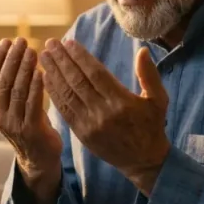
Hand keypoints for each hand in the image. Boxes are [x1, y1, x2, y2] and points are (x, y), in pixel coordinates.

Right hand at [0, 38, 62, 201]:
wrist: (38, 157)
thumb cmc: (25, 122)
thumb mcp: (8, 102)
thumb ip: (0, 80)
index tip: (7, 40)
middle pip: (3, 81)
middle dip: (12, 59)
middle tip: (21, 41)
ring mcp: (13, 124)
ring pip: (17, 91)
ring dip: (24, 69)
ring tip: (32, 51)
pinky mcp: (31, 130)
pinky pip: (33, 104)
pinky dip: (36, 87)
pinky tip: (41, 72)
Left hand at [39, 38, 170, 193]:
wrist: (143, 161)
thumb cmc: (152, 126)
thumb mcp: (158, 100)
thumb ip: (149, 75)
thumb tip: (143, 50)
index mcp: (121, 102)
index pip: (96, 74)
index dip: (80, 57)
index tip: (68, 42)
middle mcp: (103, 112)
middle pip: (77, 81)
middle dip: (62, 61)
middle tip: (51, 44)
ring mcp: (90, 124)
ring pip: (67, 94)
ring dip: (53, 74)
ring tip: (44, 57)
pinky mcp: (82, 133)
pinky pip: (64, 110)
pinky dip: (54, 93)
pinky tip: (46, 79)